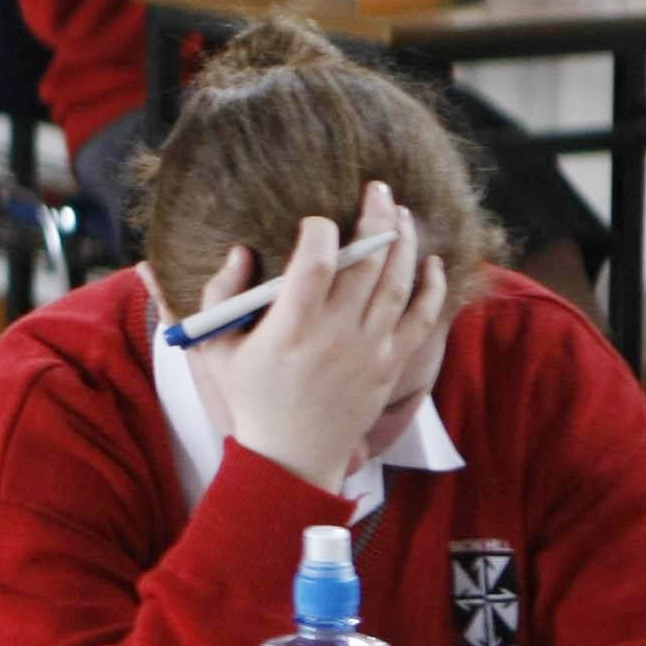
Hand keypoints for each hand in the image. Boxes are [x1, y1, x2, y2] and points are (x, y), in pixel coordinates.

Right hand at [196, 182, 450, 488]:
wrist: (292, 456)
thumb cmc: (250, 397)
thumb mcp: (215, 349)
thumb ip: (219, 295)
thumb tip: (240, 250)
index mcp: (290, 328)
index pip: (316, 262)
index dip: (321, 229)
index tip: (316, 218)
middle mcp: (335, 335)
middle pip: (367, 261)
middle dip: (376, 217)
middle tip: (378, 189)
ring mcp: (369, 350)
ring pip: (398, 282)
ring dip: (404, 241)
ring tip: (402, 213)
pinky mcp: (391, 364)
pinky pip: (422, 318)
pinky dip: (431, 286)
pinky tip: (431, 260)